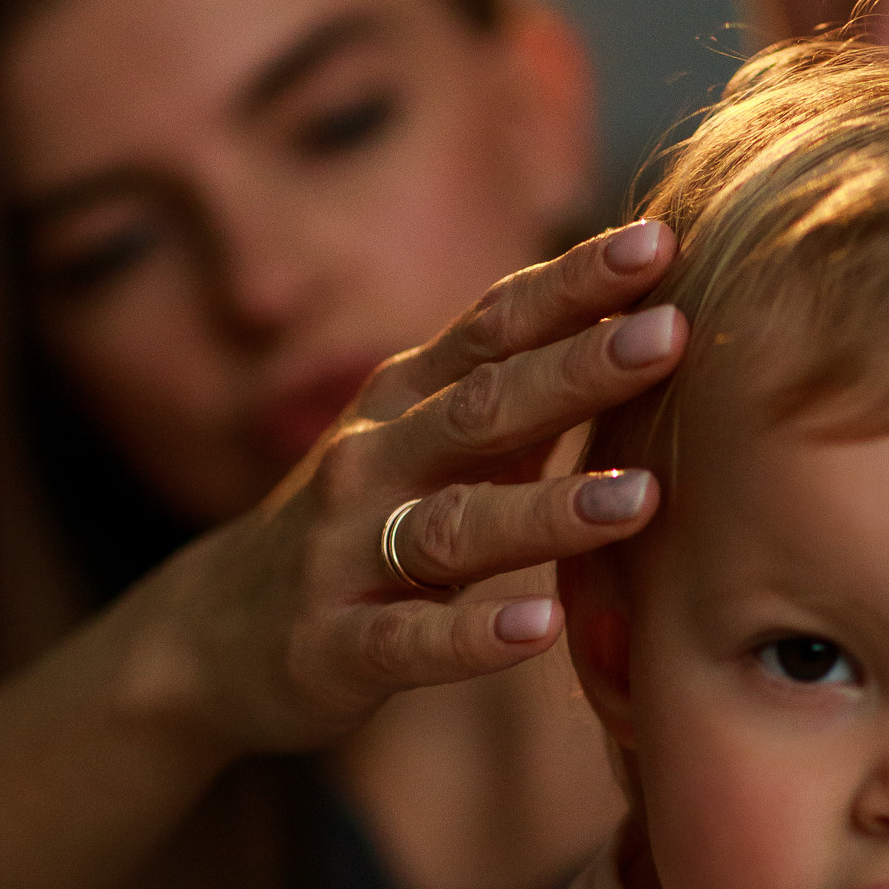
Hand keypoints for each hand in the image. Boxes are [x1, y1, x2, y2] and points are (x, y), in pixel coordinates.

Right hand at [122, 218, 687, 763]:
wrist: (216, 632)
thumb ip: (518, 398)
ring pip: (453, 526)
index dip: (573, 283)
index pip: (495, 327)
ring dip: (549, 511)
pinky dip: (472, 637)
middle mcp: (374, 460)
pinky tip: (539, 629)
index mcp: (406, 400)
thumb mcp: (431, 447)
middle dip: (578, 369)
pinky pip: (407, 641)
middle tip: (672, 335)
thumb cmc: (364, 526)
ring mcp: (346, 553)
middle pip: (482, 407)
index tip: (660, 241)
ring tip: (640, 497)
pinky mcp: (333, 647)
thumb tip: (644, 321)